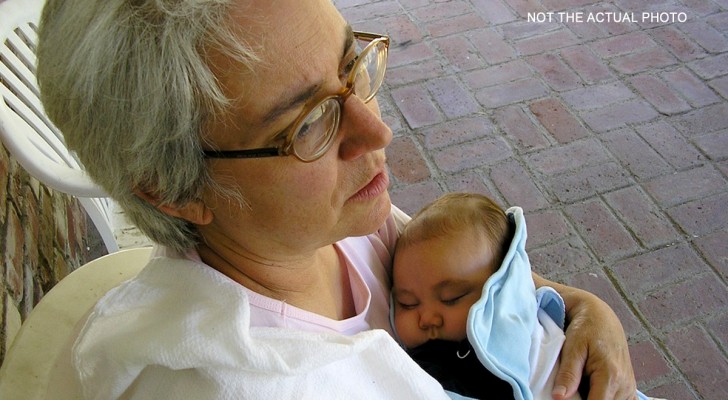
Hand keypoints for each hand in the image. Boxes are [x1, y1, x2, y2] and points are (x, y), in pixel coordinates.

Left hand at [532, 273, 636, 399]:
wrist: (600, 316)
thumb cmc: (585, 328)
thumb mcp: (573, 348)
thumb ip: (568, 374)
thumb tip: (558, 398)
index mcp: (610, 375)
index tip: (564, 397)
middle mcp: (624, 384)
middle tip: (571, 386)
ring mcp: (629, 387)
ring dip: (594, 398)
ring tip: (581, 384)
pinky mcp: (629, 387)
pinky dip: (605, 398)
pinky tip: (593, 388)